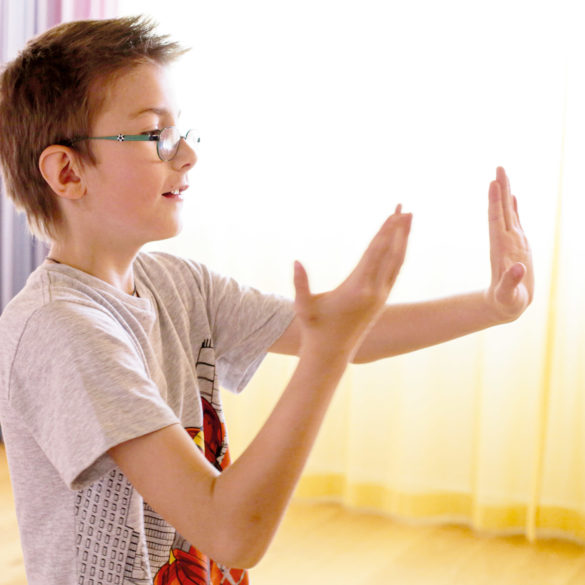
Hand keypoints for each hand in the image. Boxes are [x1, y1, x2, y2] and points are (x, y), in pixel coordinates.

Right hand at [293, 205, 411, 359]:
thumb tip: (296, 261)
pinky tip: (400, 243)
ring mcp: (381, 296)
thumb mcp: (303, 307)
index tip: (394, 214)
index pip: (375, 253)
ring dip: (404, 239)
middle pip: (392, 253)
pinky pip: (394, 270)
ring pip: (397, 262)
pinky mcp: (382, 300)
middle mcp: (374, 291)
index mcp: (357, 289)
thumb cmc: (314, 329)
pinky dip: (399, 253)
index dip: (385, 232)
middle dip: (400, 229)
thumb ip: (300, 284)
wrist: (331, 354)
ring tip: (409, 219)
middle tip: (407, 208)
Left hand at [486, 167, 533, 322]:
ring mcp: (512, 241)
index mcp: (500, 249)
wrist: (505, 305)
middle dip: (500, 188)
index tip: (493, 183)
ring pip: (508, 212)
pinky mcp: (519, 245)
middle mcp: (505, 241)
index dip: (495, 202)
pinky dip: (514, 208)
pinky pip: (516, 222)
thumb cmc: (507, 302)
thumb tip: (517, 268)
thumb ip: (510, 282)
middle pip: (501, 210)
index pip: (496, 221)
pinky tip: (512, 196)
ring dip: (506, 193)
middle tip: (499, 166)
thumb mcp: (508, 295)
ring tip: (503, 173)